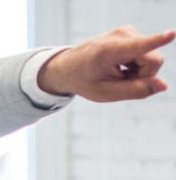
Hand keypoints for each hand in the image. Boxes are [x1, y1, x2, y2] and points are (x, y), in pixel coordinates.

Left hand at [39, 26, 174, 101]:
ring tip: (116, 73)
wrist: (69, 66)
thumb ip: (134, 91)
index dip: (157, 41)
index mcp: (110, 51)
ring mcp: (128, 31)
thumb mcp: (106, 93)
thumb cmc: (85, 81)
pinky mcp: (131, 33)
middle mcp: (122, 35)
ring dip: (137, 72)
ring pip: (152, 59)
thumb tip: (163, 86)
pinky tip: (119, 66)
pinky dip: (134, 65)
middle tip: (119, 80)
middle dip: (142, 76)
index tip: (172, 33)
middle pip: (154, 62)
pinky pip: (146, 54)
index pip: (139, 46)